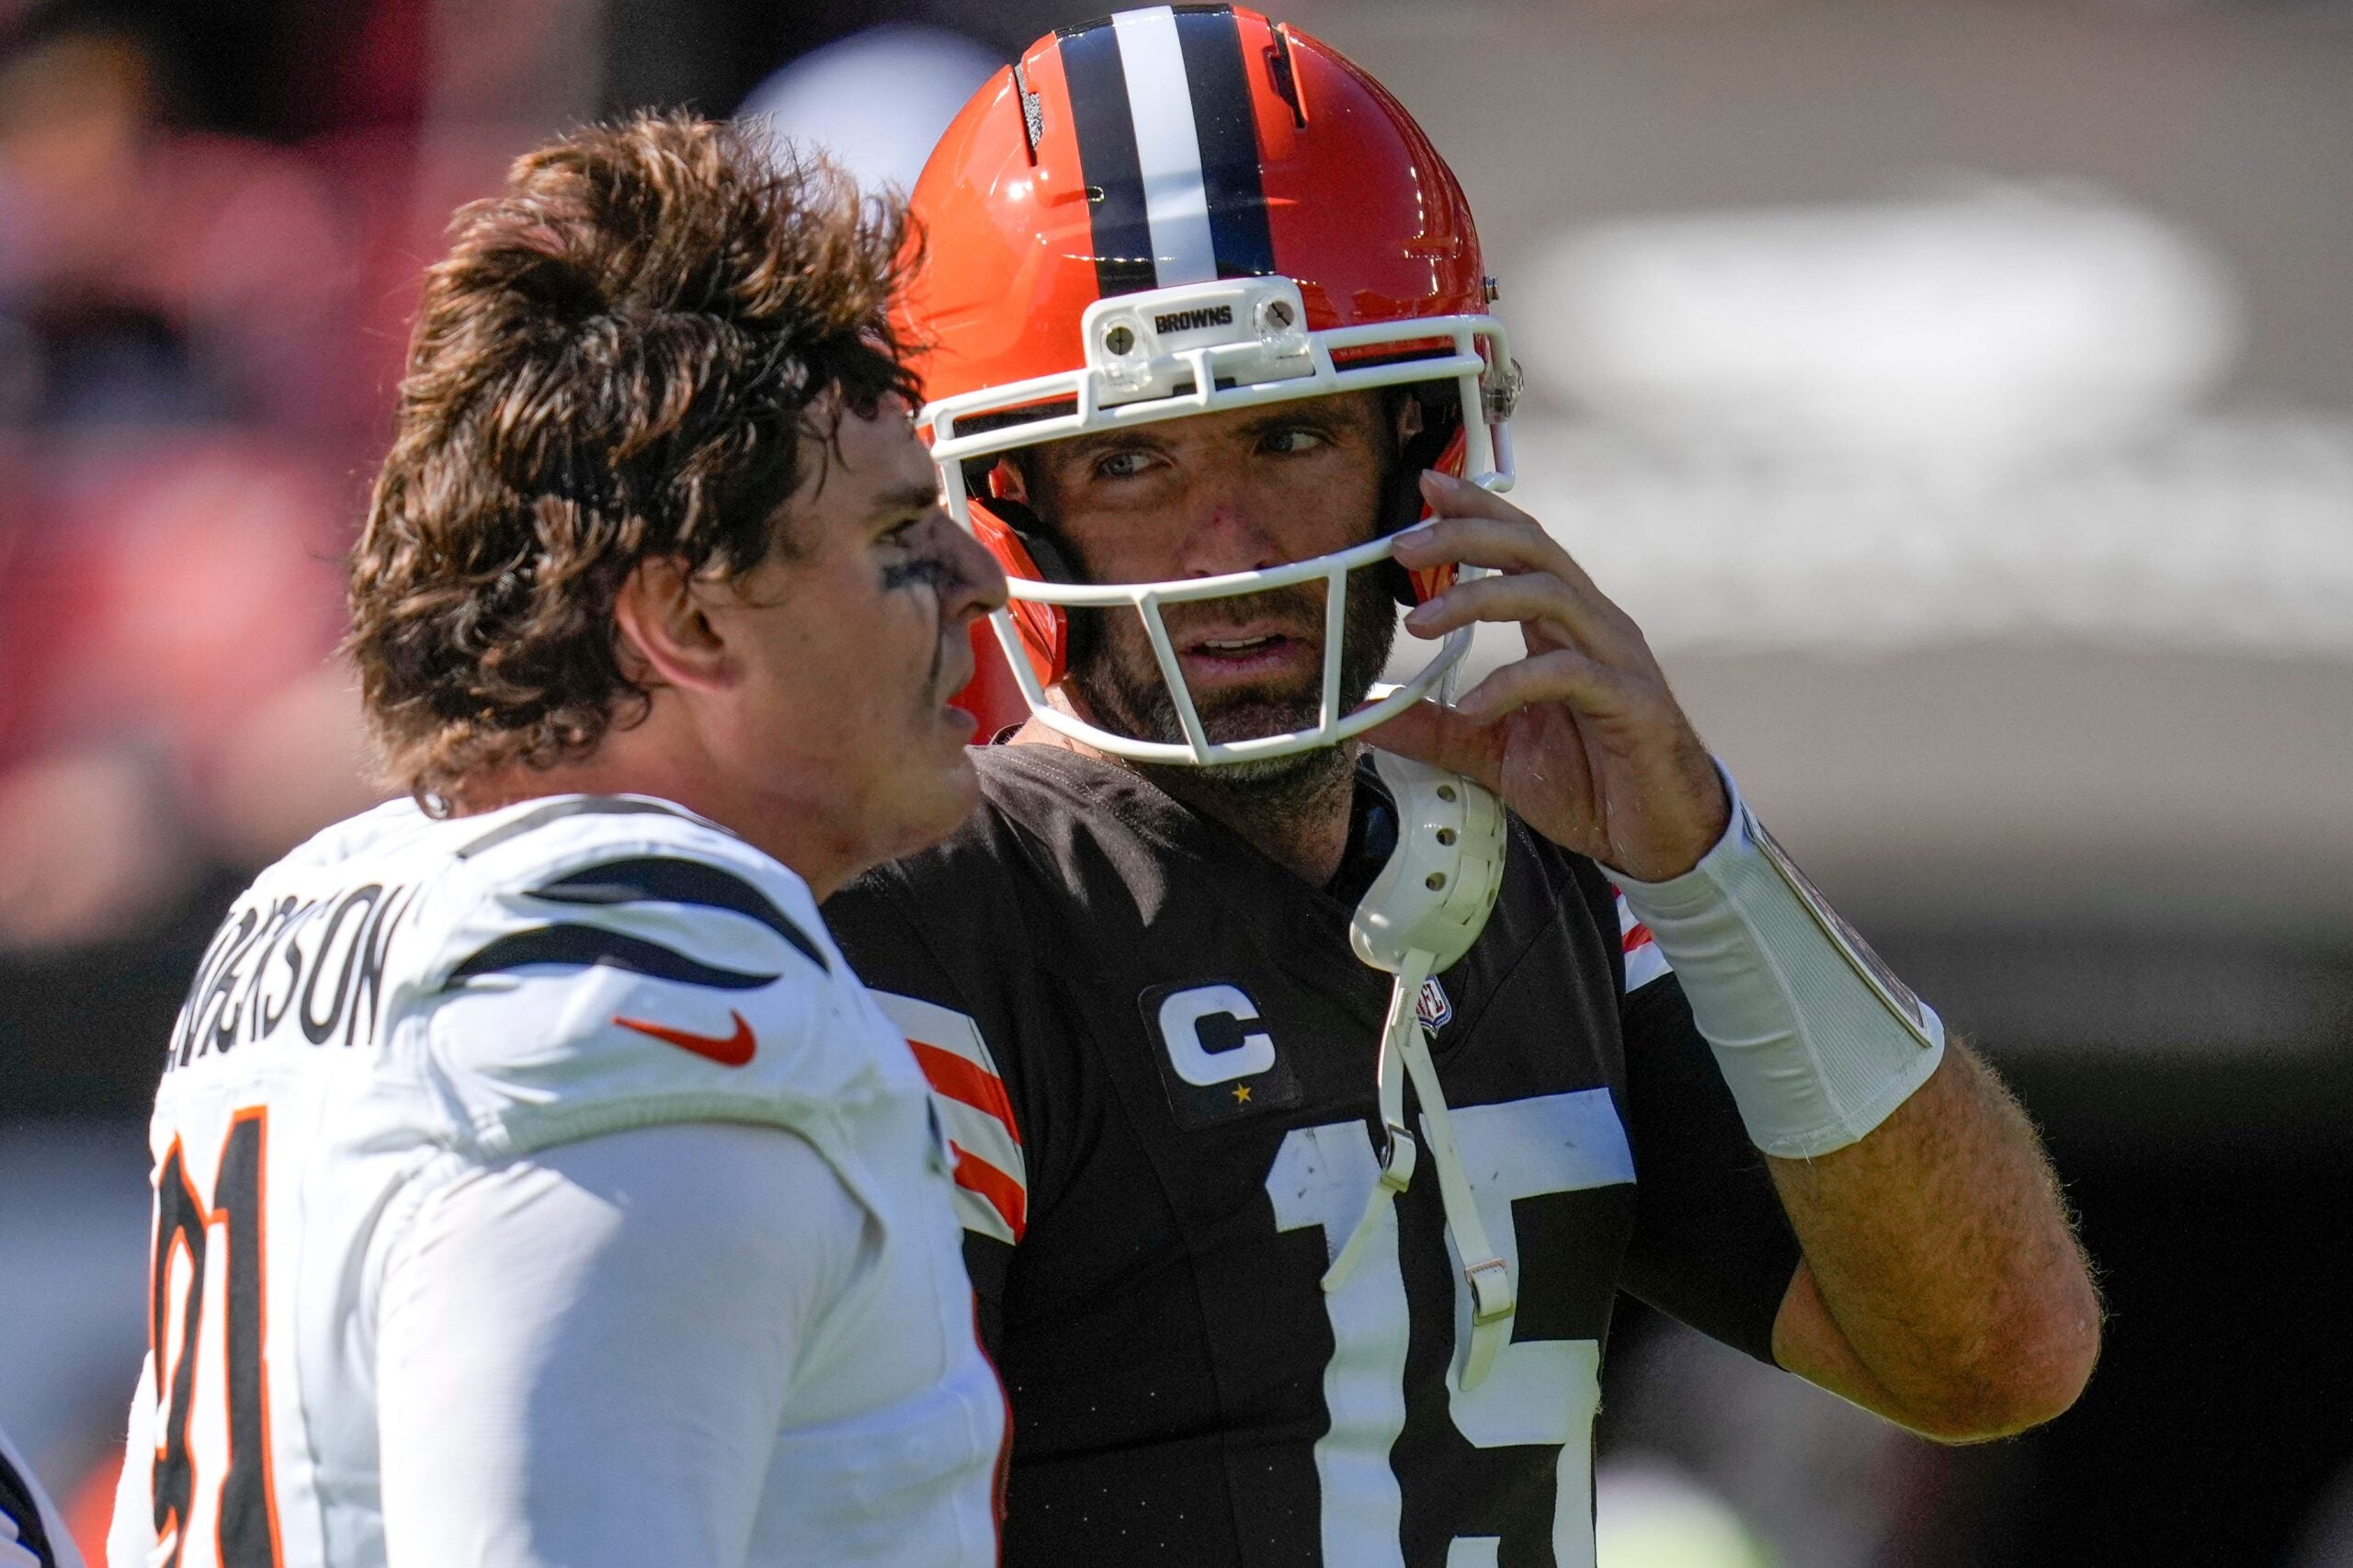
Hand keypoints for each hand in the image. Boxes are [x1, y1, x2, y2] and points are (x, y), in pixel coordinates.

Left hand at [1368, 471, 1728, 881]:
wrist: (1661, 837)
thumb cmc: (1592, 783)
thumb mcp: (1492, 753)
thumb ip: (1433, 729)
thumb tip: (1365, 718)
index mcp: (1563, 626)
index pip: (1520, 546)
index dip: (1476, 510)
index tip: (1425, 486)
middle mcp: (1593, 626)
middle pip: (1531, 548)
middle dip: (1465, 535)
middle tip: (1403, 546)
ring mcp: (1616, 660)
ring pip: (1548, 594)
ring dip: (1477, 598)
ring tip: (1420, 625)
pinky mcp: (1631, 703)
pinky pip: (1568, 673)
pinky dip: (1513, 682)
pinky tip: (1474, 707)